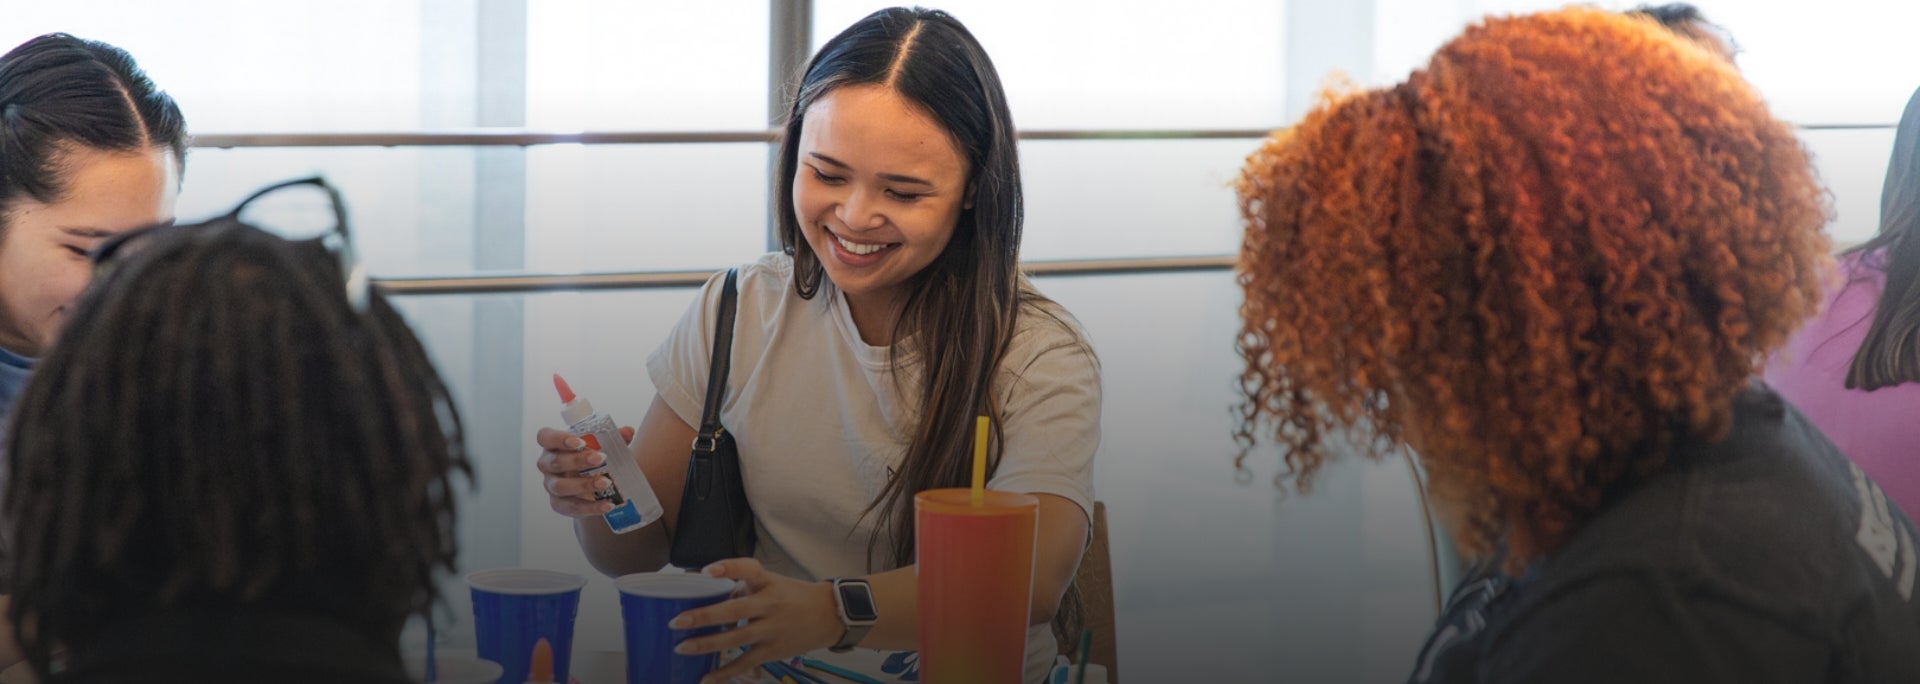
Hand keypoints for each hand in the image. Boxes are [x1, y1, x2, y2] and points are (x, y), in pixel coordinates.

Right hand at [533, 425, 634, 517]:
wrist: (592, 486)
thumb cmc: (592, 459)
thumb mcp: (602, 446)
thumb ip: (614, 437)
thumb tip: (628, 432)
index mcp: (553, 445)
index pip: (545, 437)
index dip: (559, 439)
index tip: (580, 442)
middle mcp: (547, 464)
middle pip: (555, 462)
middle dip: (577, 460)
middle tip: (600, 459)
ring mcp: (551, 485)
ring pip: (560, 486)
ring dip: (583, 484)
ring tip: (606, 482)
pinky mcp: (559, 504)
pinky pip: (571, 507)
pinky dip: (590, 507)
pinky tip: (607, 505)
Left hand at [670, 558, 844, 683]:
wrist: (829, 615)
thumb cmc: (795, 596)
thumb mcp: (773, 583)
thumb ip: (744, 588)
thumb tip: (713, 597)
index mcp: (768, 582)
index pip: (748, 569)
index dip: (727, 568)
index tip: (706, 571)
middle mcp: (769, 605)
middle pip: (735, 610)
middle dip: (704, 616)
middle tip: (678, 621)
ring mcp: (771, 630)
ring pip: (736, 639)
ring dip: (707, 644)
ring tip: (682, 648)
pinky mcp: (772, 650)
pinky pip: (745, 663)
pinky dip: (725, 672)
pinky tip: (706, 678)